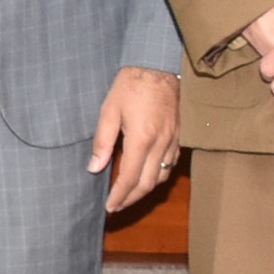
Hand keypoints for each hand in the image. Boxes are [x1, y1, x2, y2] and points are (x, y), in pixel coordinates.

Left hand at [87, 66, 180, 210]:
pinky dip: (159, 176)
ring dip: (145, 190)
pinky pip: (171, 164)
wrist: (157, 66)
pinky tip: (148, 176)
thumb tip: (94, 167)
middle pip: (148, 183)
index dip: (119, 195)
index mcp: (141, 138)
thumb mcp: (109, 110)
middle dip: (131, 199)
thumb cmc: (130, 85)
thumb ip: (102, 141)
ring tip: (129, 195)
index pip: (130, 177)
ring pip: (162, 176)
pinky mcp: (179, 136)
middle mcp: (160, 143)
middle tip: (117, 207)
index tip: (109, 207)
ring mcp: (173, 140)